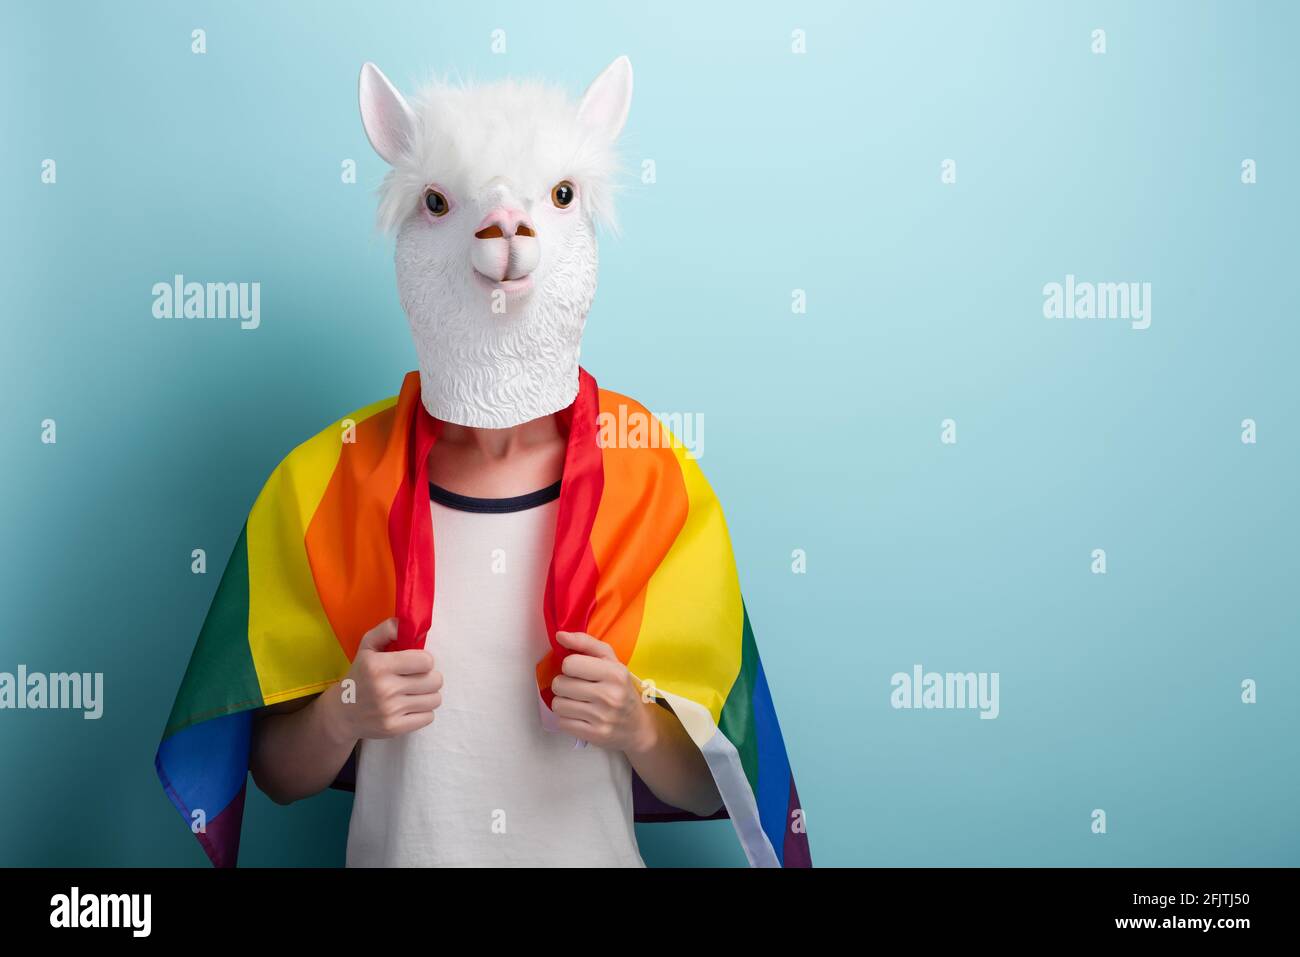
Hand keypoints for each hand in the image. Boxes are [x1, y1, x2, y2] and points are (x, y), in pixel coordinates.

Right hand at [324, 617, 442, 741]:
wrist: (341, 713)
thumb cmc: (360, 675)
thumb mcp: (367, 647)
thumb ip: (386, 631)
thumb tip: (405, 622)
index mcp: (378, 666)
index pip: (425, 661)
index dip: (424, 661)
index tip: (415, 663)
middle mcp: (384, 689)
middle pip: (434, 680)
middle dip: (430, 677)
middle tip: (417, 678)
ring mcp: (390, 711)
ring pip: (435, 699)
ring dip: (429, 695)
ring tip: (415, 693)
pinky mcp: (394, 728)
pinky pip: (428, 717)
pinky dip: (423, 712)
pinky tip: (410, 707)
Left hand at [549, 631, 654, 753]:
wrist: (638, 726)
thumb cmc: (621, 689)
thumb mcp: (612, 662)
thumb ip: (586, 643)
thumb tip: (560, 635)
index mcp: (614, 673)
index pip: (570, 663)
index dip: (569, 666)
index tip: (579, 671)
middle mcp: (609, 695)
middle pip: (560, 684)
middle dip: (564, 685)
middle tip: (577, 688)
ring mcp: (602, 717)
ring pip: (558, 704)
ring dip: (563, 702)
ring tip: (578, 703)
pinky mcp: (594, 735)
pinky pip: (562, 722)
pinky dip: (566, 719)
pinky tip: (579, 716)